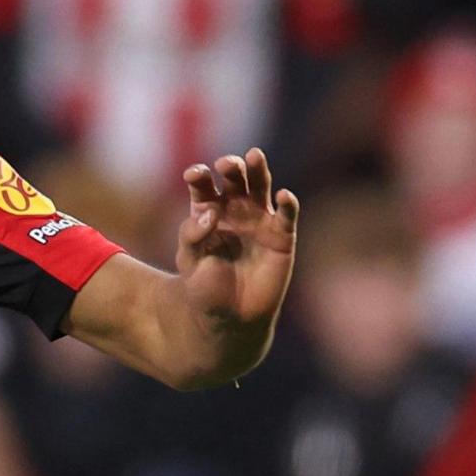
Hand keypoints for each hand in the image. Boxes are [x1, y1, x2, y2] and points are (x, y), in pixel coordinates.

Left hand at [174, 149, 300, 333]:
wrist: (229, 318)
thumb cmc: (204, 288)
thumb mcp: (188, 259)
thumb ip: (192, 233)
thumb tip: (211, 210)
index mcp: (207, 211)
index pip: (203, 185)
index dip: (199, 176)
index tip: (194, 175)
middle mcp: (234, 210)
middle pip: (234, 178)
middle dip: (231, 167)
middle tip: (227, 164)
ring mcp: (259, 220)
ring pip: (262, 186)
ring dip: (258, 170)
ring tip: (254, 157)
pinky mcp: (281, 236)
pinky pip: (286, 215)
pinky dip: (288, 204)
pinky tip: (284, 197)